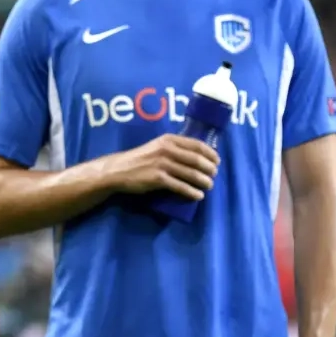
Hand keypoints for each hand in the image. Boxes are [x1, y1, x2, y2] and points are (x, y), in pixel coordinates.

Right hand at [104, 134, 219, 199]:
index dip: (211, 154)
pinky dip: (192, 192)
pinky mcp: (158, 179)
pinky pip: (180, 186)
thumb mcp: (156, 147)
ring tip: (209, 186)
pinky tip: (198, 196)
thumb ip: (174, 148)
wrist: (118, 170)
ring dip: (204, 181)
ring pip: (191, 174)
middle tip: (214, 176)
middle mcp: (167, 150)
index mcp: (168, 140)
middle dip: (210, 169)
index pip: (197, 145)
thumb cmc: (139, 159)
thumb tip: (197, 156)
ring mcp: (162, 164)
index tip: (217, 161)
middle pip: (197, 160)